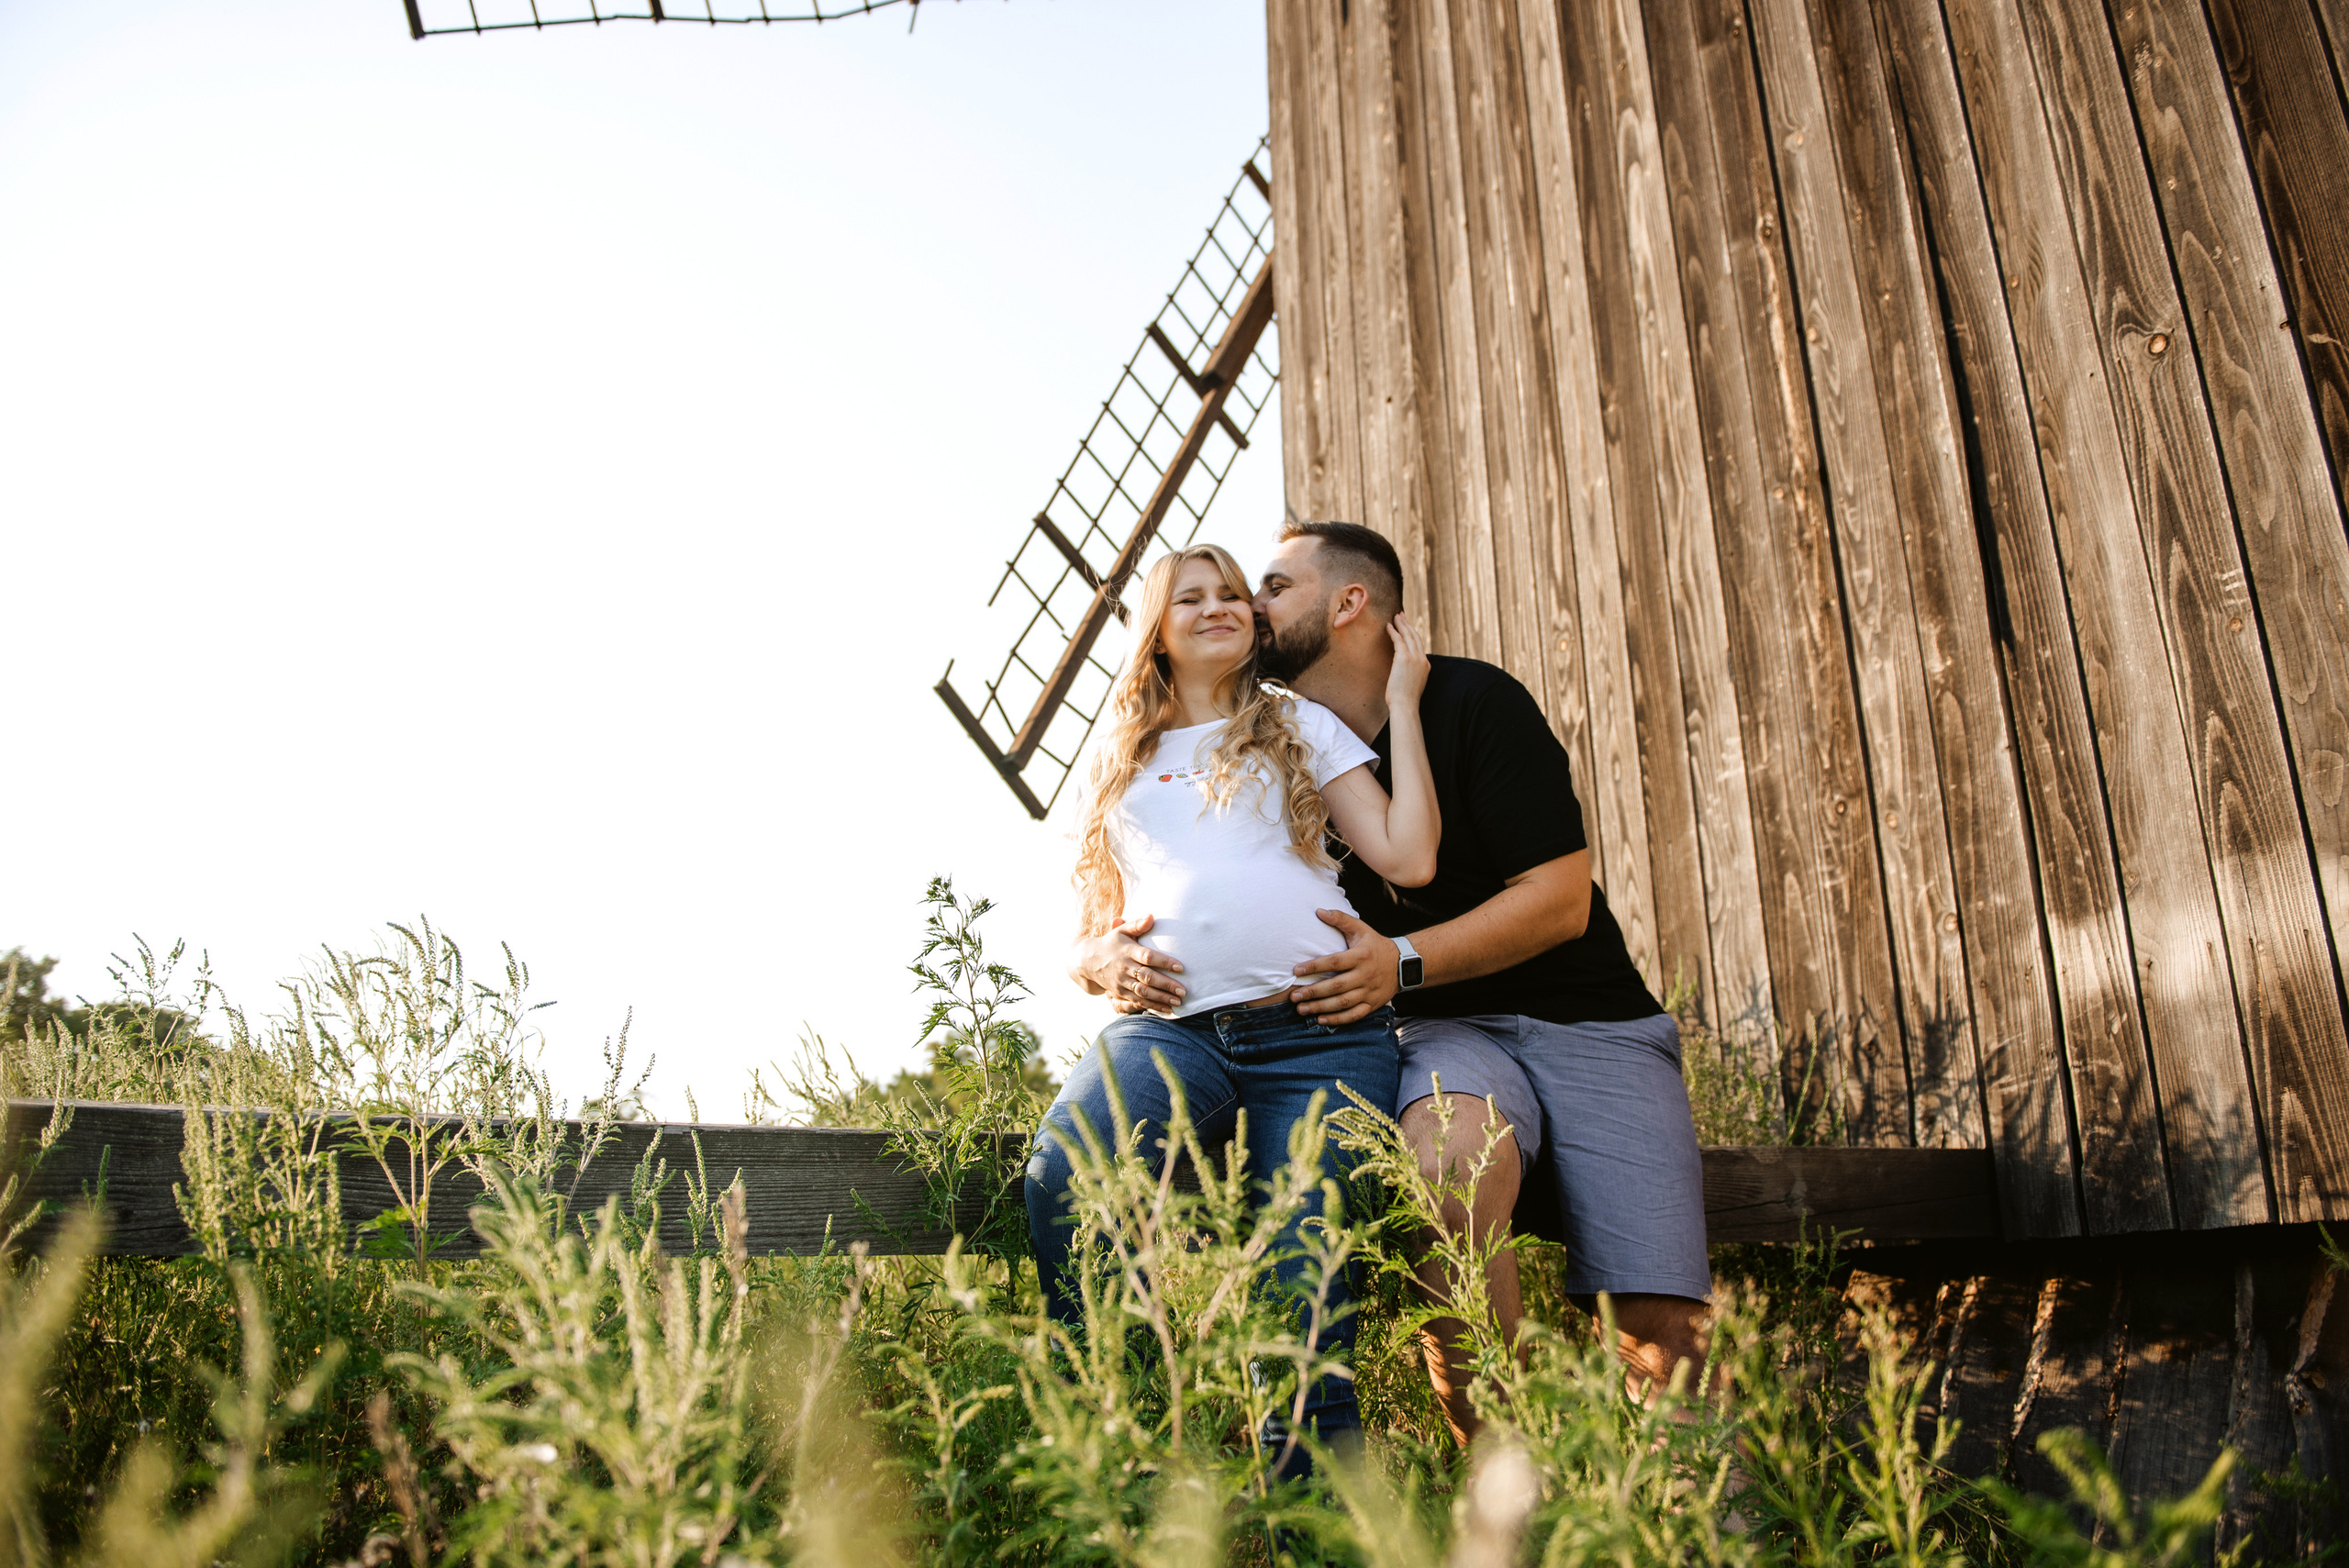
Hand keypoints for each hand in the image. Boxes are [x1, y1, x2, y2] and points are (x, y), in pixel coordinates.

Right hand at [1072, 914, 1185, 1011]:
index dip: (1164, 962)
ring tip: (1178, 1002)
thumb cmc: (1112, 942)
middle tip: (1183, 991)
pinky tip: (1167, 1010)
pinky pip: (1137, 1001)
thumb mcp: (1122, 931)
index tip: (1181, 967)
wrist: (1089, 960)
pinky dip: (1152, 1006)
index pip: (1148, 957)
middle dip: (1166, 985)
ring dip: (1161, 998)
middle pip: (1147, 977)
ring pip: (1143, 992)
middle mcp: (1124, 967)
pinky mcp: (1119, 993)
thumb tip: (1151, 916)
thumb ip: (1137, 925)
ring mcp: (1121, 982)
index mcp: (1128, 951)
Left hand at [1289, 908, 1400, 1024]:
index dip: (1314, 966)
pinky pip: (1354, 1015)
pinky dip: (1337, 1020)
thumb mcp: (1361, 929)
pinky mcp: (1372, 1004)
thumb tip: (1318, 911)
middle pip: (1336, 986)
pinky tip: (1321, 1020)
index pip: (1334, 962)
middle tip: (1294, 996)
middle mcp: (1365, 975)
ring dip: (1321, 1008)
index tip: (1296, 971)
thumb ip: (1340, 919)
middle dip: (1313, 992)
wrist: (1404, 964)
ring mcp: (1369, 992)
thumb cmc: (1376, 945)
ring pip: (1342, 1003)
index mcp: (1360, 956)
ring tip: (1301, 1009)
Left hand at [1385, 611, 1430, 708]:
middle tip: (1401, 615)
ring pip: (1408, 636)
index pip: (1419, 645)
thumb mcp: (1412, 684)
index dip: (1413, 634)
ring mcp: (1415, 658)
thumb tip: (1402, 671)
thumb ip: (1410, 674)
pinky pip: (1399, 640)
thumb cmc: (1405, 700)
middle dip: (1408, 625)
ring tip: (1395, 616)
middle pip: (1415, 637)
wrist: (1405, 705)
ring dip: (1401, 624)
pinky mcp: (1404, 658)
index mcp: (1426, 666)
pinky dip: (1393, 632)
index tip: (1407, 627)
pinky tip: (1388, 626)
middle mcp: (1422, 659)